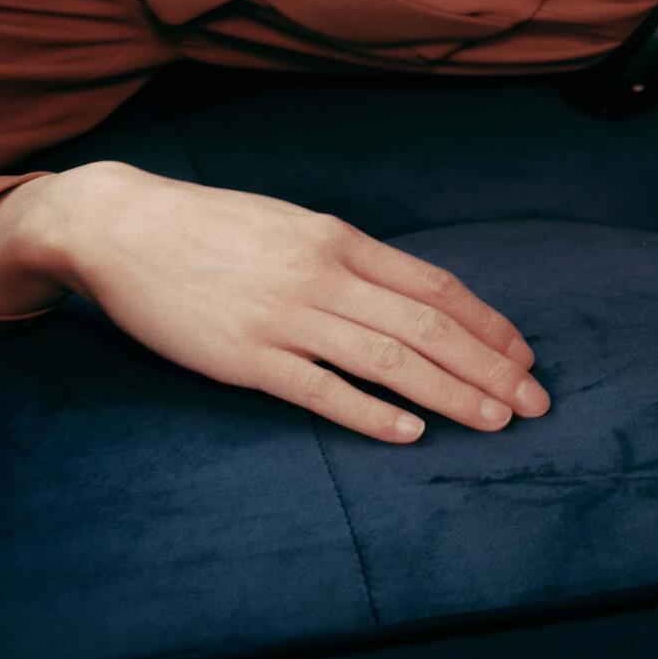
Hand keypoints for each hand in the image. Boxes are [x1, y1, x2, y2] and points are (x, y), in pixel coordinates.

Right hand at [25, 160, 549, 443]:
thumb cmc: (210, 228)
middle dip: (489, 366)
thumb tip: (404, 295)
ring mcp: (284, 316)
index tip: (524, 354)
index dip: (486, 323)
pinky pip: (319, 389)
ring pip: (387, 359)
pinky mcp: (244, 356)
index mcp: (337, 239)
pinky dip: (369, 413)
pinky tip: (408, 433)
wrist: (122, 228)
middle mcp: (321, 274)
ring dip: (449, 393)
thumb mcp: (290, 225)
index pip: (433, 285)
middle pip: (426, 325)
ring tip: (494, 420)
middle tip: (535, 402)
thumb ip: (345, 258)